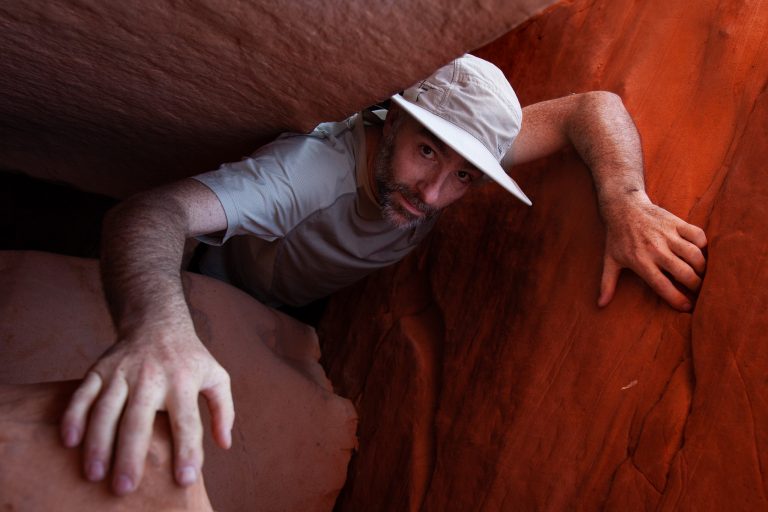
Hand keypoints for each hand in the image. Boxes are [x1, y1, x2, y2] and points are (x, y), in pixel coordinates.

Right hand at [60, 327, 233, 495]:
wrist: (157, 321)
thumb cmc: (189, 358)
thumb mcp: (216, 376)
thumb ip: (223, 410)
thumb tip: (224, 444)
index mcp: (184, 381)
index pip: (187, 421)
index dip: (188, 450)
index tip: (186, 479)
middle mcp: (152, 377)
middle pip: (138, 419)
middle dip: (130, 455)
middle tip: (125, 488)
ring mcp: (122, 372)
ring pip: (106, 409)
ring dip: (98, 442)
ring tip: (95, 474)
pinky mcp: (100, 369)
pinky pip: (83, 394)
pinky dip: (73, 416)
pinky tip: (69, 441)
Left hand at [597, 193, 706, 310]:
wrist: (623, 207)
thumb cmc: (617, 237)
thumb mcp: (610, 260)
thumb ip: (607, 284)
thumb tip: (600, 304)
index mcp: (640, 261)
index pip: (662, 285)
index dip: (676, 298)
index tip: (687, 307)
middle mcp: (656, 249)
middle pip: (684, 273)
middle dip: (695, 286)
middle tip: (698, 291)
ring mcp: (668, 234)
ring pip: (694, 255)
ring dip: (703, 267)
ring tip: (701, 274)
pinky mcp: (676, 222)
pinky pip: (698, 235)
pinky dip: (704, 245)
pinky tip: (701, 253)